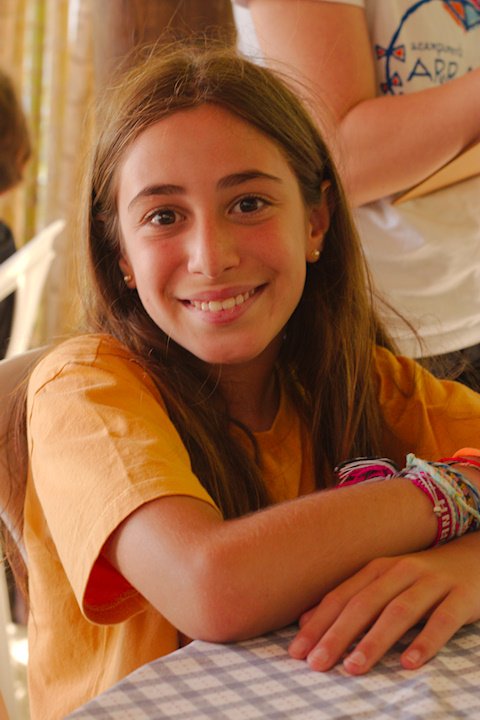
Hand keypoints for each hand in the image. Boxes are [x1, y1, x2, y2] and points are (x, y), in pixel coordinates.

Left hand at [288, 532, 479, 673]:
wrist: (475, 556)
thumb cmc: (422, 577)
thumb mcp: (384, 581)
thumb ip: (350, 598)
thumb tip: (307, 620)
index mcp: (378, 568)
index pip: (342, 596)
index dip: (318, 623)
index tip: (296, 651)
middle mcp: (401, 571)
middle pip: (364, 604)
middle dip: (337, 634)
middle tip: (316, 663)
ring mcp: (432, 582)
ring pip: (399, 611)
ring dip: (375, 640)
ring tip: (354, 667)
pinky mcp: (461, 597)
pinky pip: (443, 620)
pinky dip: (426, 641)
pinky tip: (410, 663)